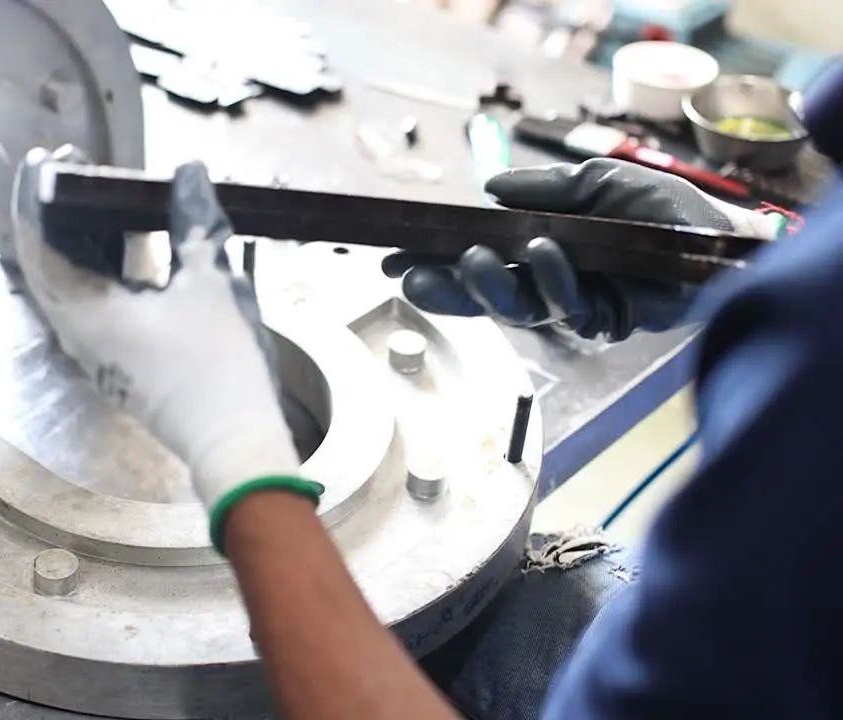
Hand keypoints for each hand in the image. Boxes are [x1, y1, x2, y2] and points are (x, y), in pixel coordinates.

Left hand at [12, 148, 321, 550]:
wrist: (234, 441)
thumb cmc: (219, 364)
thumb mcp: (210, 282)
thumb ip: (194, 222)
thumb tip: (189, 173)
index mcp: (84, 313)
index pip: (35, 244)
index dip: (35, 196)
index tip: (47, 158)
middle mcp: (77, 334)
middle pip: (48, 261)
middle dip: (60, 212)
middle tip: (83, 168)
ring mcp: (97, 352)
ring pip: (73, 282)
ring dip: (84, 238)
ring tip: (110, 196)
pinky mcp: (119, 361)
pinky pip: (95, 301)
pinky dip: (105, 265)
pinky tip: (134, 241)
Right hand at [384, 159, 784, 340]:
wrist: (718, 237)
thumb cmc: (660, 210)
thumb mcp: (595, 182)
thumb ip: (543, 188)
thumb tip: (489, 189)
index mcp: (534, 251)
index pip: (472, 264)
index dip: (434, 266)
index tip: (394, 262)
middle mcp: (545, 284)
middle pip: (481, 298)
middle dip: (444, 289)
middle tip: (416, 277)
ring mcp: (571, 306)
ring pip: (515, 309)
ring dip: (491, 284)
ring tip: (477, 256)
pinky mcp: (602, 321)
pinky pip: (566, 309)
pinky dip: (552, 279)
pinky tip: (543, 252)